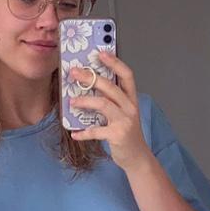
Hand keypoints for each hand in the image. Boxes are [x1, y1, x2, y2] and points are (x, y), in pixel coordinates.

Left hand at [70, 52, 149, 172]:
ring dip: (85, 101)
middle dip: (90, 78)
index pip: (127, 75)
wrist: (137, 157)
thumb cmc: (126, 132)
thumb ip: (111, 100)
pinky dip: (84, 133)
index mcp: (131, 99)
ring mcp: (125, 121)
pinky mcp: (117, 135)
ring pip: (103, 104)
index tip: (101, 53)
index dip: (115, 63)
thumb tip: (87, 87)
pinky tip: (75, 133)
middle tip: (74, 73)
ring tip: (72, 101)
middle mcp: (130, 107)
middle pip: (111, 87)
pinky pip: (96, 131)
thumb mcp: (123, 113)